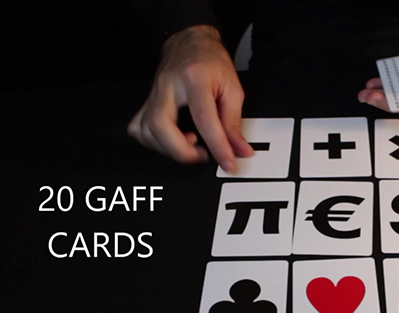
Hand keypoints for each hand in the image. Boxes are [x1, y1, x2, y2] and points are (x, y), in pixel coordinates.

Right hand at [127, 25, 252, 171]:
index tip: (228, 163)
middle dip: (182, 151)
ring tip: (191, 146)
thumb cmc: (211, 62)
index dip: (218, 147)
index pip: (204, 119)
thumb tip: (239, 149)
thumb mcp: (232, 88)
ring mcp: (153, 94)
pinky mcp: (146, 102)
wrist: (190, 42)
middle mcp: (169, 87)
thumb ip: (234, 122)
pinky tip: (171, 140)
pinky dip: (153, 142)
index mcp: (194, 79)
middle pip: (161, 125)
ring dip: (168, 149)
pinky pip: (138, 128)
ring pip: (146, 130)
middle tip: (203, 155)